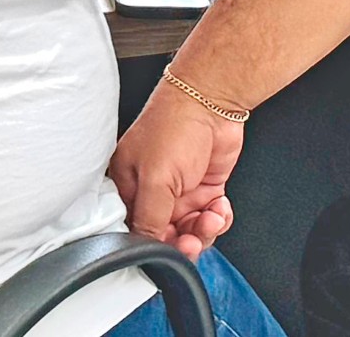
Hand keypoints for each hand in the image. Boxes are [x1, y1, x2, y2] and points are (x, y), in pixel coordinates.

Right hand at [109, 79, 244, 258]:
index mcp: (128, 185)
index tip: (168, 248)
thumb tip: (143, 247)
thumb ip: (149, 217)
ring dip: (204, 231)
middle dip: (183, 242)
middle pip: (164, 234)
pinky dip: (219, 219)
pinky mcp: (204, 187)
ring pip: (190, 230)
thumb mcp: (156, 179)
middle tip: (193, 239)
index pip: (135, 229)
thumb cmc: (174, 126)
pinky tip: (220, 207)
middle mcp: (152, 190)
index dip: (153, 244)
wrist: (211, 100)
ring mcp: (180, 190)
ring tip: (212, 217)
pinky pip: (211, 217)